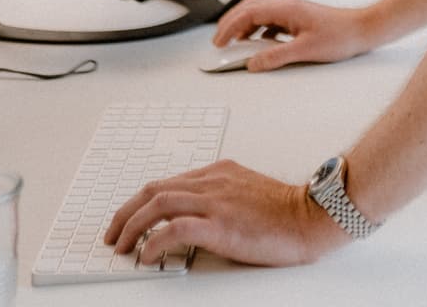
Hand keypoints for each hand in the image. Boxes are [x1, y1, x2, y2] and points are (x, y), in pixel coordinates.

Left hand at [103, 159, 345, 266]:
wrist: (313, 216)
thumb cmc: (288, 211)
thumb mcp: (248, 191)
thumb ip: (222, 196)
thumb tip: (195, 218)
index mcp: (220, 172)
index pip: (168, 182)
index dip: (141, 202)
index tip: (129, 220)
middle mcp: (213, 182)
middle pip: (153, 190)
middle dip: (125, 213)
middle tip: (113, 234)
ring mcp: (216, 202)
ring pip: (157, 204)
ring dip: (131, 226)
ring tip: (122, 247)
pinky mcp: (220, 225)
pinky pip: (173, 229)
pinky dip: (153, 241)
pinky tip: (147, 255)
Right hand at [211, 0, 377, 70]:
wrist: (365, 29)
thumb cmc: (342, 35)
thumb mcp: (306, 50)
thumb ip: (276, 57)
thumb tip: (253, 63)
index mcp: (287, 10)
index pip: (248, 13)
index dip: (229, 27)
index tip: (219, 42)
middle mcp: (288, 7)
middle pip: (250, 8)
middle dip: (231, 23)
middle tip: (219, 41)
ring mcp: (294, 13)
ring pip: (260, 14)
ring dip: (245, 27)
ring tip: (236, 43)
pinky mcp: (301, 20)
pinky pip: (272, 22)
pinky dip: (260, 31)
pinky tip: (261, 44)